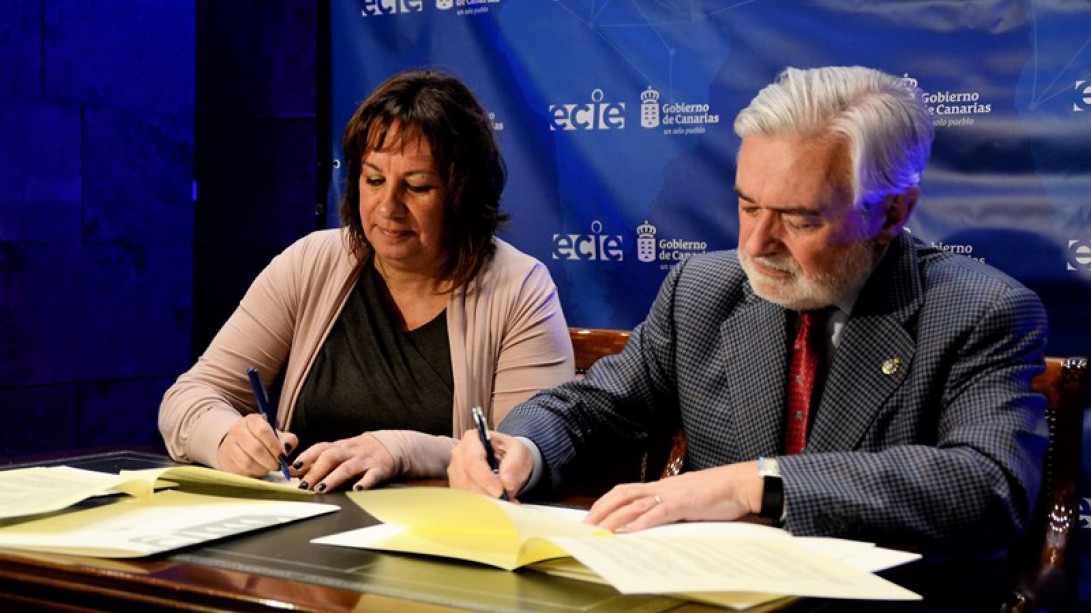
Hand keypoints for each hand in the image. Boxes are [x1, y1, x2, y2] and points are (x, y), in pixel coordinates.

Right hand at [217, 413, 297, 477]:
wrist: (237, 443)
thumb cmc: (262, 439)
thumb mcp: (276, 435)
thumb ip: (287, 439)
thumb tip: (287, 449)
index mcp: (252, 420)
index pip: (263, 431)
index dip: (274, 445)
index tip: (282, 455)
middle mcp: (237, 430)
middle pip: (255, 448)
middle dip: (270, 460)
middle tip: (277, 466)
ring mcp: (229, 446)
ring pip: (247, 462)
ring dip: (262, 469)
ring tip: (268, 469)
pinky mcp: (226, 461)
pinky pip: (241, 471)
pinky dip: (253, 474)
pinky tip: (258, 471)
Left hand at [291, 433, 394, 491]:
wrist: (394, 446)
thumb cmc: (361, 451)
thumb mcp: (342, 451)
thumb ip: (320, 459)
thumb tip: (294, 471)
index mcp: (340, 446)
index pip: (320, 448)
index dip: (306, 457)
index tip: (293, 469)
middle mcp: (351, 451)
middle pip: (330, 457)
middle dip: (315, 471)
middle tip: (304, 486)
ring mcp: (365, 460)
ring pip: (347, 467)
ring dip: (333, 478)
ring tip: (321, 489)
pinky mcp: (380, 469)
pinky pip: (372, 476)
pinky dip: (364, 483)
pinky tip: (357, 490)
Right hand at [448, 429, 531, 500]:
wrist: (509, 462)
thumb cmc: (511, 453)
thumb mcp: (519, 452)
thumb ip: (514, 464)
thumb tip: (507, 483)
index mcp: (472, 439)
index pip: (473, 460)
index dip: (485, 478)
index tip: (499, 491)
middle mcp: (459, 454)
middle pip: (465, 479)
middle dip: (485, 493)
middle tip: (504, 502)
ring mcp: (455, 471)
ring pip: (463, 492)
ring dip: (483, 502)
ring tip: (504, 504)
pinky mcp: (457, 486)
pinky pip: (464, 500)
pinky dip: (481, 506)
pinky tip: (496, 506)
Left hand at [585, 461, 762, 531]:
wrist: (741, 484)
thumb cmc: (718, 493)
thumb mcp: (687, 499)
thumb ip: (670, 507)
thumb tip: (654, 520)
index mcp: (662, 485)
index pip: (625, 491)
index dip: (605, 502)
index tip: (591, 516)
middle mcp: (662, 486)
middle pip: (622, 495)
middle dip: (601, 510)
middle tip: (586, 527)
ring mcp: (672, 494)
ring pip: (635, 504)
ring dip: (615, 519)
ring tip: (600, 531)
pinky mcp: (685, 503)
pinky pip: (659, 512)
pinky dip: (643, 522)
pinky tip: (631, 531)